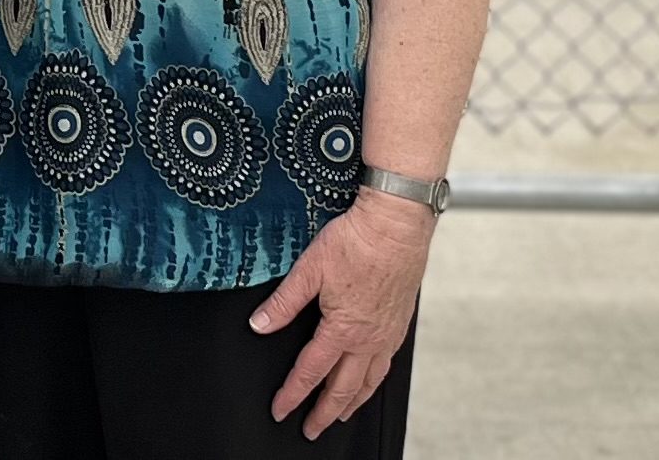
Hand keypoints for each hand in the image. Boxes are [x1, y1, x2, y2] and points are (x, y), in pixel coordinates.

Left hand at [250, 188, 432, 439]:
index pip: (310, 372)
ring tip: (339, 415)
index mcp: (343, 330)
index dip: (292, 394)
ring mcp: (387, 336)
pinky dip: (373, 382)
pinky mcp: (399, 326)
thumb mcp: (308, 270)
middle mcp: (368, 340)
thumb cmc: (355, 243)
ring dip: (352, 403)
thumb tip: (259, 325)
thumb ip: (283, 303)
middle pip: (343, 389)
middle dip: (323, 412)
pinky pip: (386, 366)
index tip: (281, 410)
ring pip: (369, 382)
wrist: (396, 228)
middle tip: (310, 430)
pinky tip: (368, 380)